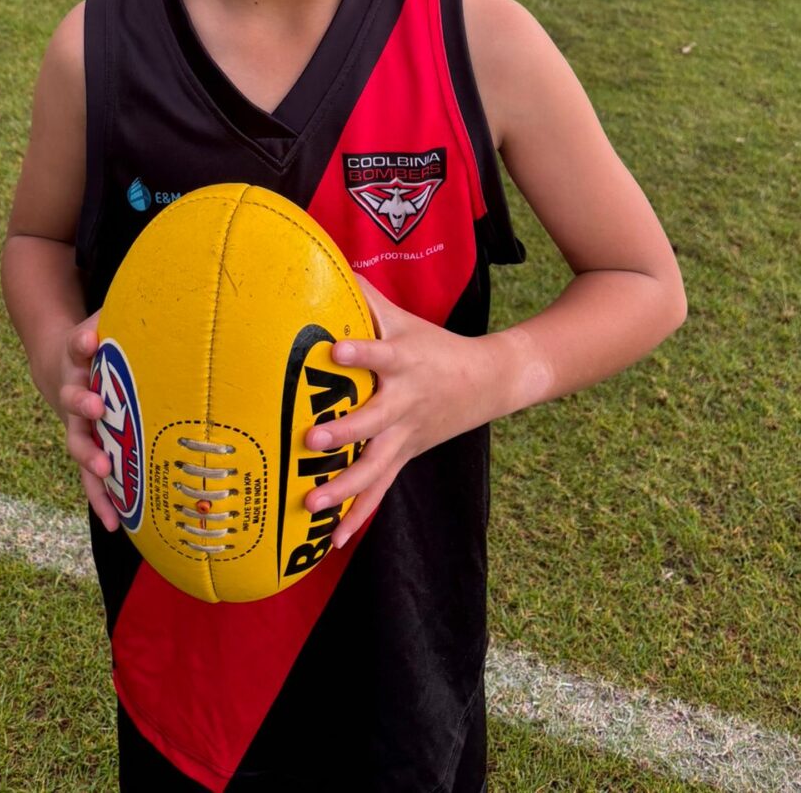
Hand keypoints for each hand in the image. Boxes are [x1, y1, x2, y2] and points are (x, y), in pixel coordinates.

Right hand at [43, 313, 121, 533]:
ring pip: (79, 444)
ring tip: (103, 468)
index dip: (82, 342)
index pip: (78, 344)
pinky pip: (92, 478)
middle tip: (95, 406)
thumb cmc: (101, 343)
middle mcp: (74, 392)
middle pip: (73, 398)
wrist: (63, 364)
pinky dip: (103, 499)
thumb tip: (173, 302)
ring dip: (89, 457)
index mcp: (79, 358)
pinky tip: (117, 523)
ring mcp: (78, 425)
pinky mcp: (88, 450)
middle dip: (82, 403)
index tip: (89, 340)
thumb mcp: (109, 322)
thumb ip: (127, 317)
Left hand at [303, 275, 503, 549]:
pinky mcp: (404, 457)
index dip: (360, 354)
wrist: (487, 382)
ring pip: (375, 468)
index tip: (335, 352)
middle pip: (374, 422)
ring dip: (344, 488)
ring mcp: (405, 436)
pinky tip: (331, 541)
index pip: (380, 355)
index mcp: (405, 362)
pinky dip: (357, 518)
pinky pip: (379, 493)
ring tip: (312, 501)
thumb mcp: (403, 317)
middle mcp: (405, 403)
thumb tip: (322, 258)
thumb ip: (363, 294)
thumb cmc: (432, 344)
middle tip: (312, 439)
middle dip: (345, 434)